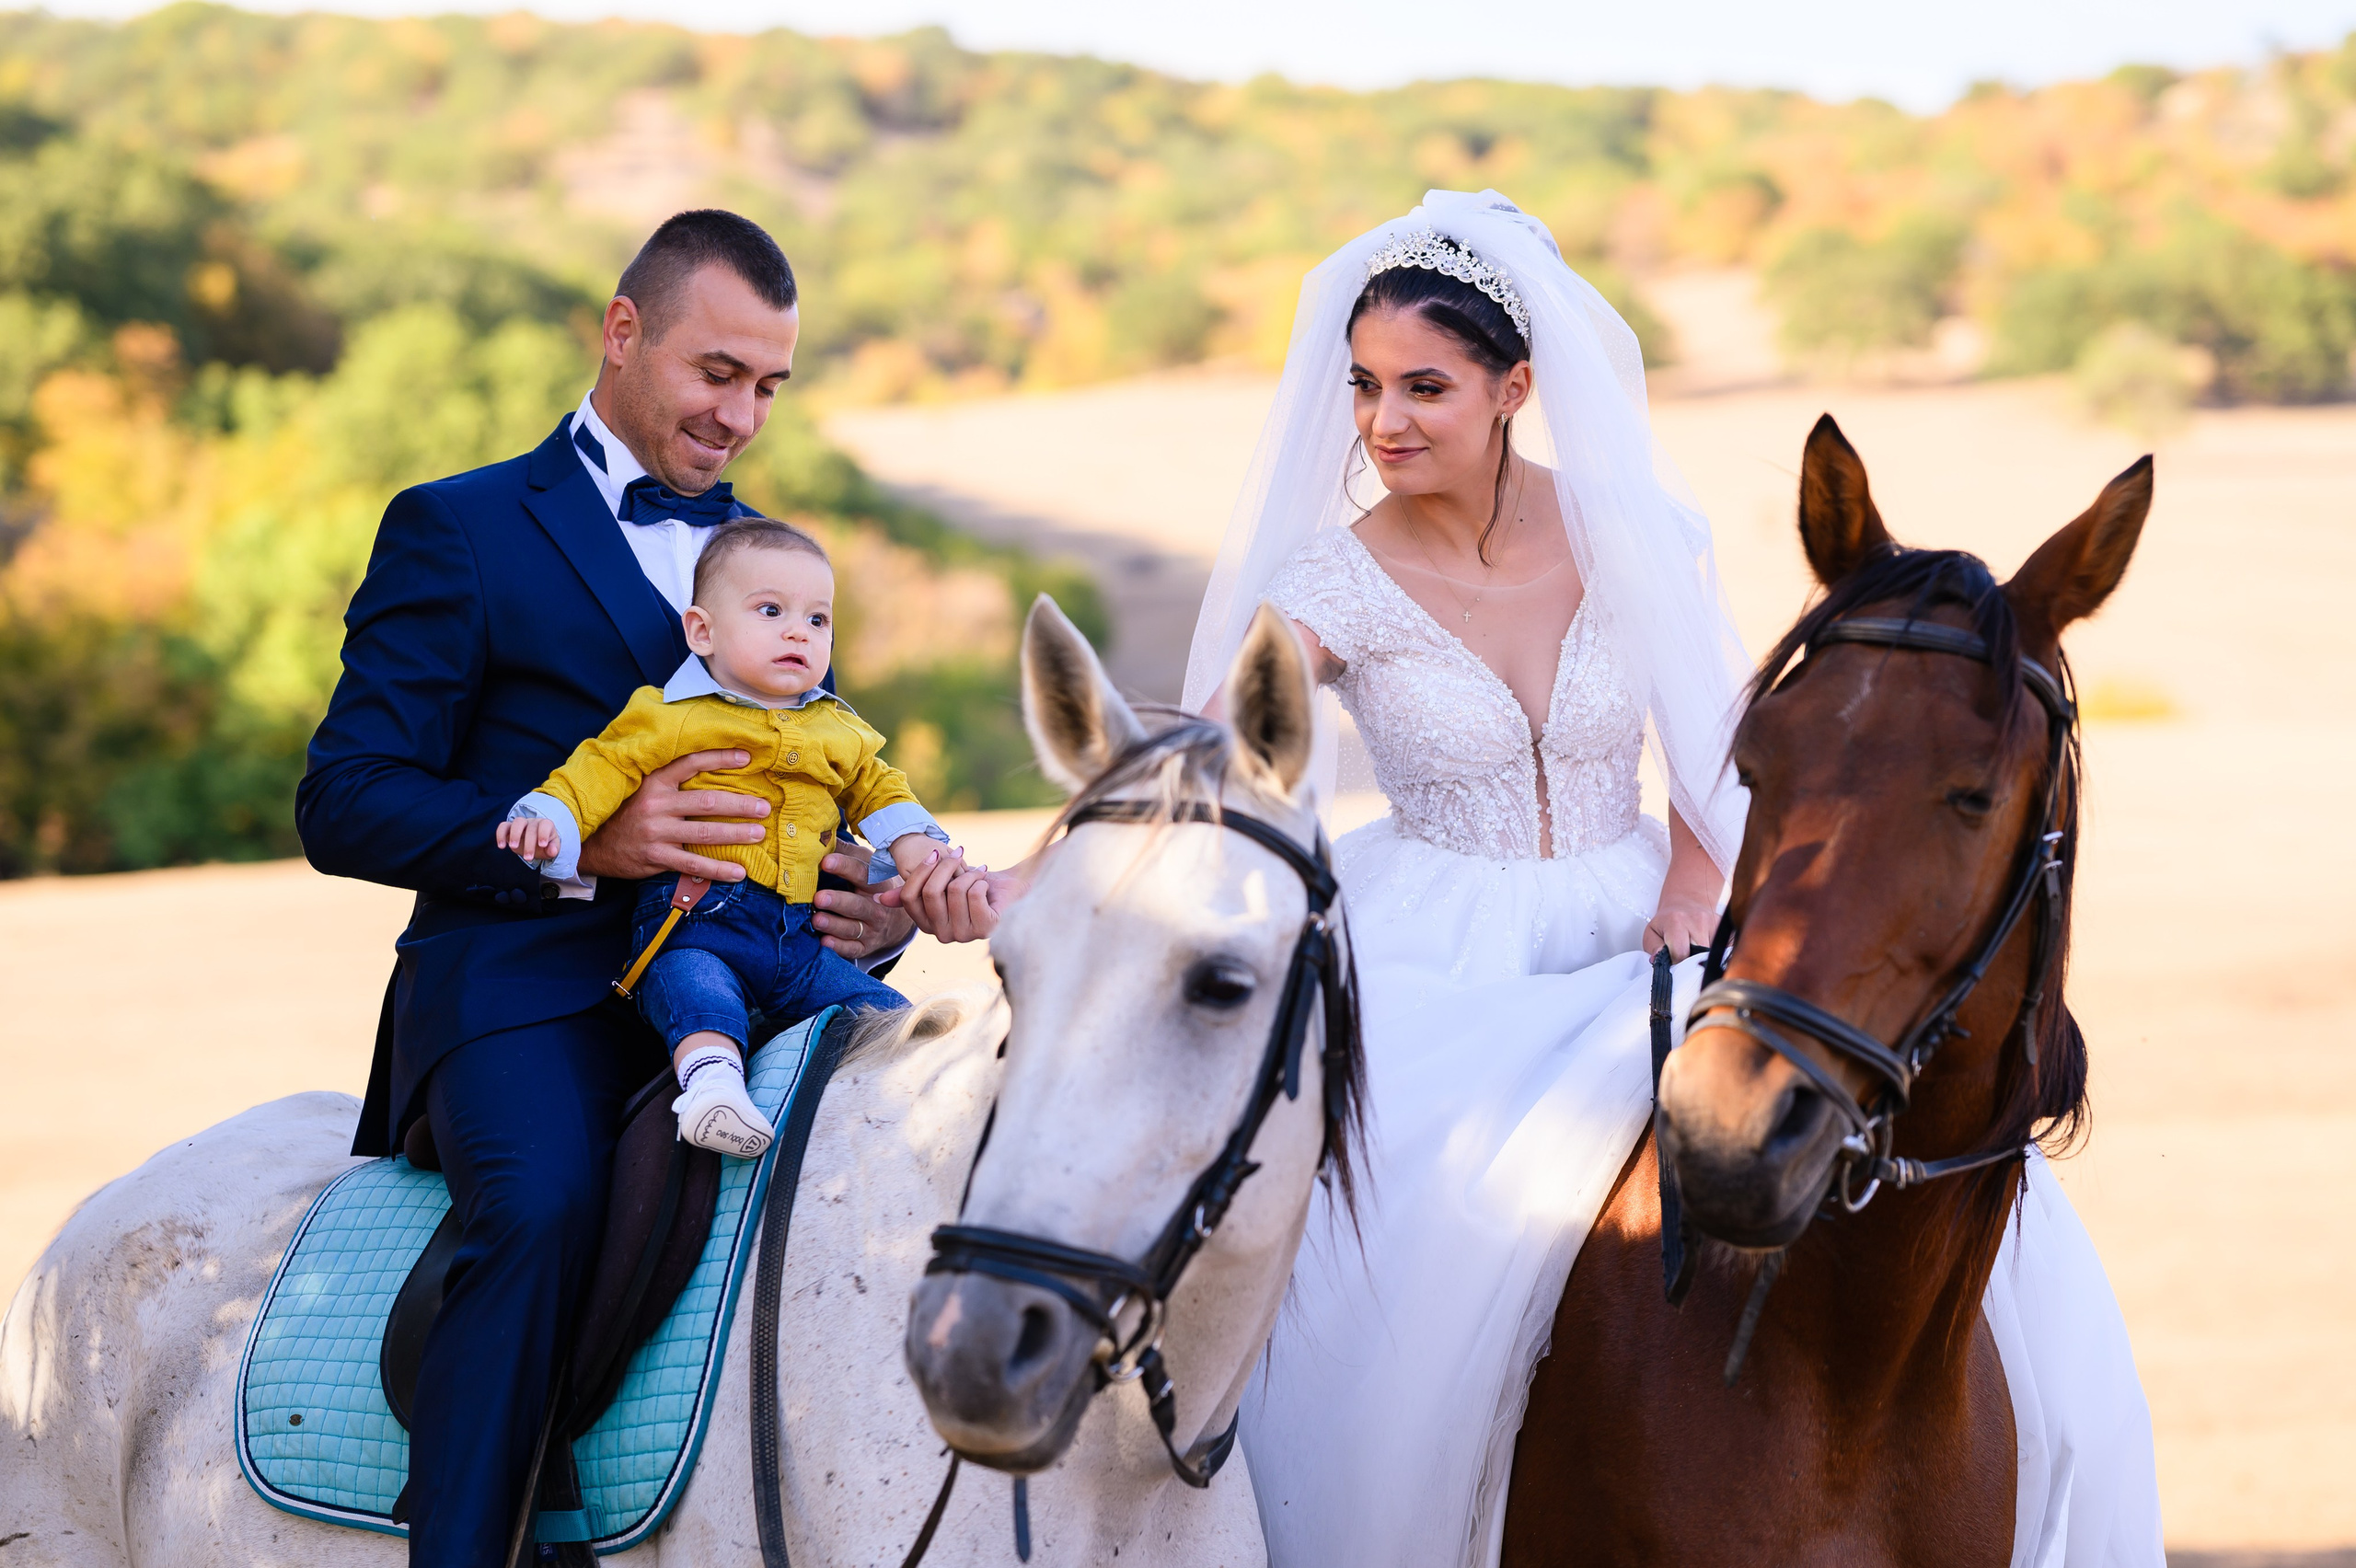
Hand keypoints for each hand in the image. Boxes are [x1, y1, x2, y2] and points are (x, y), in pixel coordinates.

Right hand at [495, 817, 558, 862]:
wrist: (534, 843)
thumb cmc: (544, 846)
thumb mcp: (551, 849)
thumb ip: (553, 849)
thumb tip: (553, 851)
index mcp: (546, 825)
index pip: (545, 824)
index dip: (544, 833)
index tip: (542, 845)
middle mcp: (533, 822)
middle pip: (531, 827)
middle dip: (529, 843)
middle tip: (528, 858)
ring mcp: (521, 823)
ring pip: (517, 822)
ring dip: (515, 835)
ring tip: (513, 847)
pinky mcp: (509, 827)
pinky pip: (503, 826)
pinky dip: (500, 834)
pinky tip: (501, 846)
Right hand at [577, 749, 766, 882]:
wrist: (593, 843)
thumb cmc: (626, 811)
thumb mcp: (641, 788)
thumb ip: (670, 780)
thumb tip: (711, 769)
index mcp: (654, 782)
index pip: (690, 764)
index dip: (719, 758)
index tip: (746, 758)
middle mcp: (656, 805)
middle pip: (706, 802)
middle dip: (739, 805)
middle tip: (764, 807)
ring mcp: (656, 832)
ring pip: (703, 834)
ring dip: (735, 834)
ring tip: (759, 833)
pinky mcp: (656, 857)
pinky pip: (693, 865)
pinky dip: (718, 869)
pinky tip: (739, 871)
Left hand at [811, 848, 915, 960]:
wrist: (897, 920)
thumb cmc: (873, 885)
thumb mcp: (867, 865)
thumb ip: (846, 852)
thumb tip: (822, 837)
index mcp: (878, 884)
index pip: (862, 874)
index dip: (845, 867)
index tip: (826, 861)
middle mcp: (878, 908)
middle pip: (858, 905)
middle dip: (838, 901)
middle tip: (819, 897)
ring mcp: (872, 929)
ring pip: (853, 928)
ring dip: (834, 925)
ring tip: (816, 919)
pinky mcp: (866, 946)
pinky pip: (853, 949)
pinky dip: (839, 947)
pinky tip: (824, 942)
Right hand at [882, 847, 1031, 943]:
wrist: (1009, 888)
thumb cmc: (972, 885)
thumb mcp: (938, 884)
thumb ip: (910, 892)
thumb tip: (877, 899)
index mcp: (926, 925)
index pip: (910, 895)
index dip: (921, 870)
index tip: (936, 852)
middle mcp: (942, 935)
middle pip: (931, 892)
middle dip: (947, 865)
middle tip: (961, 853)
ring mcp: (964, 935)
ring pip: (954, 890)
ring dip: (969, 873)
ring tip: (978, 872)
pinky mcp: (986, 929)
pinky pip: (974, 895)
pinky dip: (981, 881)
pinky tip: (987, 886)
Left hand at [1643, 896, 1716, 960]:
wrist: (1686, 903)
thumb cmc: (1668, 921)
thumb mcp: (1652, 933)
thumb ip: (1653, 948)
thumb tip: (1659, 959)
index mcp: (1676, 921)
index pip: (1680, 953)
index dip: (1676, 962)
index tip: (1674, 961)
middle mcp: (1697, 920)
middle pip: (1698, 955)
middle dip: (1691, 963)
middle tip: (1685, 960)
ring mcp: (1713, 923)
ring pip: (1712, 954)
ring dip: (1703, 958)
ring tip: (1694, 951)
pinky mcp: (1724, 926)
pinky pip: (1723, 948)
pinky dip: (1714, 953)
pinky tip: (1706, 948)